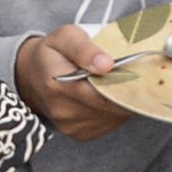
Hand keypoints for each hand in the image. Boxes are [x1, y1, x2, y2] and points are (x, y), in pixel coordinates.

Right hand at [13, 24, 130, 140]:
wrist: (31, 77)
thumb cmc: (51, 53)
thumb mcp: (65, 37)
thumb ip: (84, 49)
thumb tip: (106, 64)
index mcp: (58, 86)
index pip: (102, 93)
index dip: (125, 84)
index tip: (140, 71)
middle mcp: (64, 112)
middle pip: (111, 107)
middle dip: (128, 91)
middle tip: (139, 73)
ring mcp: (72, 126)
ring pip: (114, 117)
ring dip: (124, 101)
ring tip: (123, 81)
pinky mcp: (81, 134)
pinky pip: (110, 123)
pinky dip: (116, 110)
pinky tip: (111, 95)